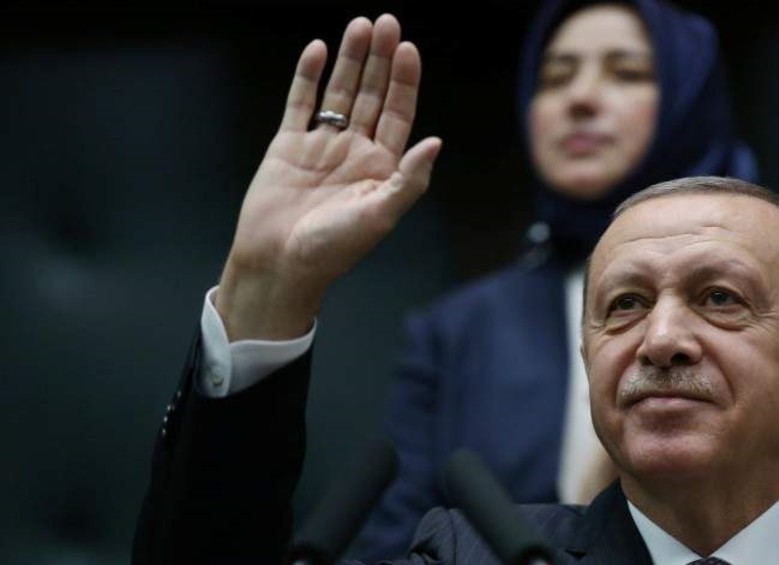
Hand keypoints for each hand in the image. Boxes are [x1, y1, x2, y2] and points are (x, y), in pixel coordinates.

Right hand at [216, 14, 440, 340]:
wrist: (280, 264)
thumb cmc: (334, 249)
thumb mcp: (380, 215)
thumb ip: (409, 180)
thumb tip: (435, 143)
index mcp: (382, 167)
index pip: (398, 114)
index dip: (405, 82)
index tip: (408, 50)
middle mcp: (355, 151)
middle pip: (373, 95)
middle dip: (381, 60)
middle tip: (387, 23)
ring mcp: (322, 145)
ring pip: (340, 93)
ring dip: (350, 60)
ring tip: (359, 26)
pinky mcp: (288, 145)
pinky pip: (300, 103)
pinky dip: (308, 76)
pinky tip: (318, 50)